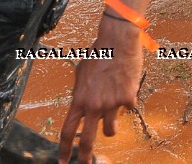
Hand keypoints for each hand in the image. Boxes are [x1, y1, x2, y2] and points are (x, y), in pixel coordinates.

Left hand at [59, 18, 143, 163]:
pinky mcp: (127, 98)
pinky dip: (128, 101)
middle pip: (87, 140)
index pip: (67, 131)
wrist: (118, 40)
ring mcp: (111, 104)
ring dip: (112, 124)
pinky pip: (129, 108)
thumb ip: (81, 92)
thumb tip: (82, 103)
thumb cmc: (99, 52)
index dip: (64, 150)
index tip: (62, 162)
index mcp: (79, 100)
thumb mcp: (82, 73)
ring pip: (111, 130)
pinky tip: (127, 84)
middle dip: (86, 157)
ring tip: (114, 108)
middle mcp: (93, 105)